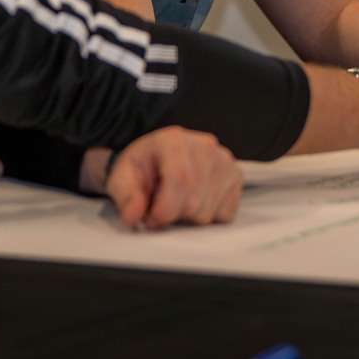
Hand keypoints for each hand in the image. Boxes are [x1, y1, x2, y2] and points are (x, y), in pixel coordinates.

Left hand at [80, 127, 242, 228]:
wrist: (157, 159)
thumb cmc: (142, 168)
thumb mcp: (123, 178)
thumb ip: (126, 196)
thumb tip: (132, 215)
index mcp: (174, 140)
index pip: (180, 180)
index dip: (164, 209)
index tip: (151, 218)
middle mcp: (204, 145)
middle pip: (193, 202)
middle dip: (173, 215)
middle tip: (161, 206)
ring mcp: (223, 160)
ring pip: (209, 212)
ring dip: (189, 218)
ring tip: (177, 200)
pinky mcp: (235, 176)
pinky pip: (225, 215)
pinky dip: (208, 216)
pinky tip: (195, 200)